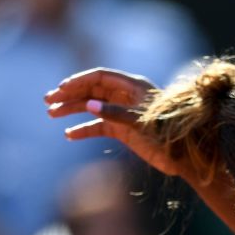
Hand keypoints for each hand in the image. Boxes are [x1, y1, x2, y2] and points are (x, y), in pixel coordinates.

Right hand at [45, 68, 190, 178]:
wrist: (186, 157)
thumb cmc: (170, 134)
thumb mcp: (143, 122)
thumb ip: (116, 113)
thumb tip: (88, 106)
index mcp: (134, 87)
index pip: (100, 77)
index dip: (80, 81)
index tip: (61, 89)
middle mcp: (127, 98)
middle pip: (92, 90)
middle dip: (70, 94)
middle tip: (48, 101)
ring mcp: (124, 114)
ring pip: (93, 107)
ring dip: (72, 109)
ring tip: (52, 114)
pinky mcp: (125, 131)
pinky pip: (100, 127)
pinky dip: (85, 129)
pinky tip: (70, 135)